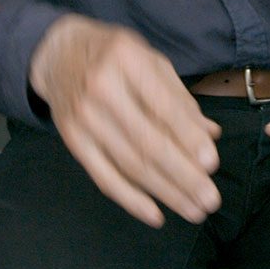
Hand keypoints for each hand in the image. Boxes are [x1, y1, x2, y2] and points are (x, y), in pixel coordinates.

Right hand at [28, 15, 221, 228]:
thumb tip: (210, 136)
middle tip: (210, 199)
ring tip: (194, 210)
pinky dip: (131, 200)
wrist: (58, 54)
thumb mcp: (150, 60)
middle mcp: (101, 88)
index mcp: (127, 59)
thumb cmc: (114, 56)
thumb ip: (180, 98)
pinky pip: (103, 177)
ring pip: (129, 165)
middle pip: (146, 142)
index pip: (162, 106)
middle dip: (183, 176)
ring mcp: (83, 118)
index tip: (212, 163)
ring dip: (166, 192)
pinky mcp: (73, 141)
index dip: (187, 138)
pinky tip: (156, 214)